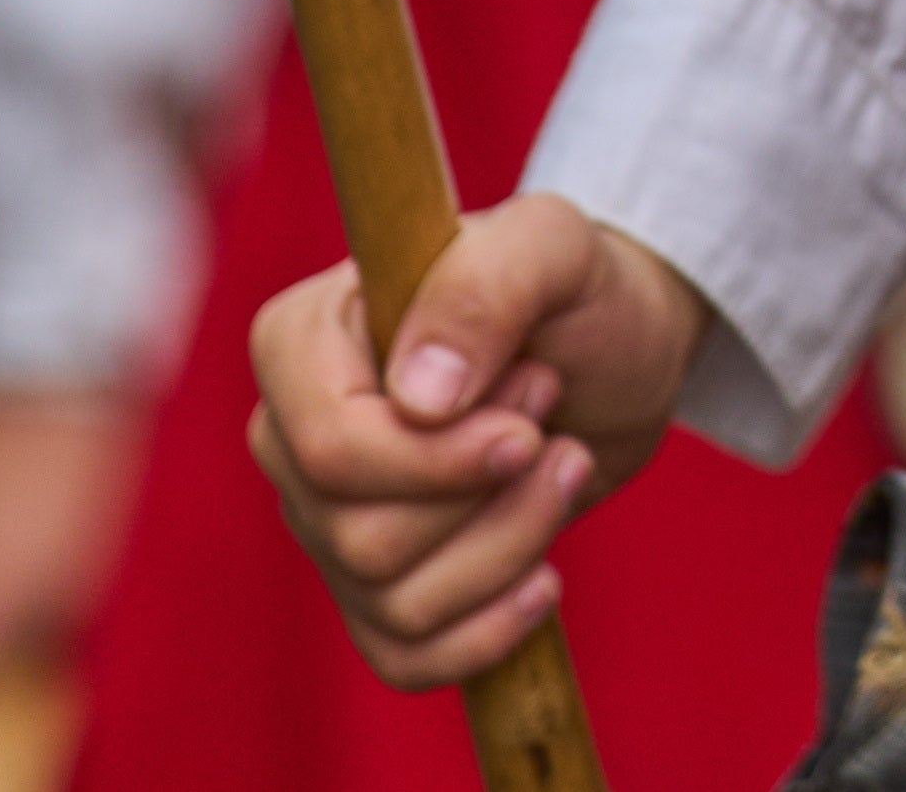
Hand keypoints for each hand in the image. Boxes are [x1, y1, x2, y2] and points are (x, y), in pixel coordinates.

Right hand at [244, 196, 702, 689]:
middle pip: (363, 537)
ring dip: (512, 544)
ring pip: (396, 601)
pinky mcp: (373, 588)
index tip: (528, 427)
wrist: (613, 353)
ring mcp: (326, 521)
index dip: (434, 461)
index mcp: (300, 341)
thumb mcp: (555, 247)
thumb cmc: (574, 289)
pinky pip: (403, 658)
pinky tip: (545, 578)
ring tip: (563, 466)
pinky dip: (489, 632)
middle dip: (490, 498)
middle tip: (549, 427)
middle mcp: (292, 438)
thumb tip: (418, 398)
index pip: (327, 448)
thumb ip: (484, 288)